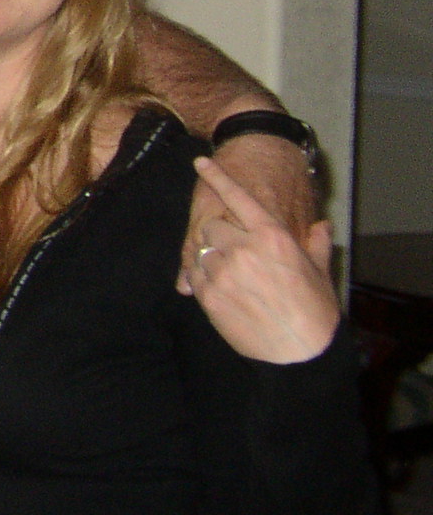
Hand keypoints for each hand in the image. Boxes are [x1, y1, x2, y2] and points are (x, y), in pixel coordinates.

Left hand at [181, 156, 338, 362]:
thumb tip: (321, 224)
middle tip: (234, 252)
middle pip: (212, 225)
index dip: (217, 177)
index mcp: (272, 237)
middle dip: (219, 235)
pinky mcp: (209, 295)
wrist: (299, 353)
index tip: (201, 162)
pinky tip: (217, 287)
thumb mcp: (319, 272)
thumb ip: (317, 243)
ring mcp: (224, 271)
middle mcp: (244, 248)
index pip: (238, 197)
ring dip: (209, 257)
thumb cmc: (314, 311)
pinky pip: (193, 274)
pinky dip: (199, 277)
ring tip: (230, 275)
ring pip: (200, 249)